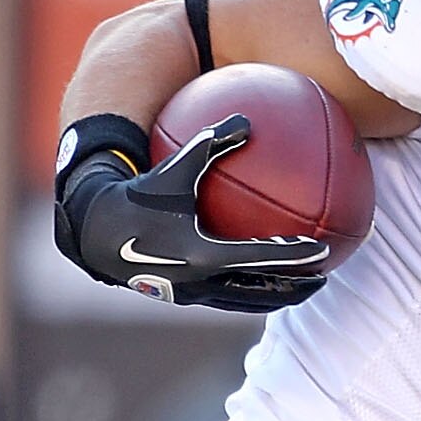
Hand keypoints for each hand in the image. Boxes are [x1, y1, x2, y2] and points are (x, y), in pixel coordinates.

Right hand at [56, 114, 334, 312]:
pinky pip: (227, 299)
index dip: (295, 255)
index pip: (261, 256)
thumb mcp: (175, 165)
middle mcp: (202, 280)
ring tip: (302, 288)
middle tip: (324, 278)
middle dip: (297, 287)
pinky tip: (261, 280)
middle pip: (263, 291)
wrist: (96, 232)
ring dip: (278, 297)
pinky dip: (251, 294)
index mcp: (204, 252)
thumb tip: (247, 119)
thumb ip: (212, 142)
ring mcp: (194, 294)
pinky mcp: (184, 298)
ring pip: (247, 302)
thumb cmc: (138, 193)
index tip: (323, 250)